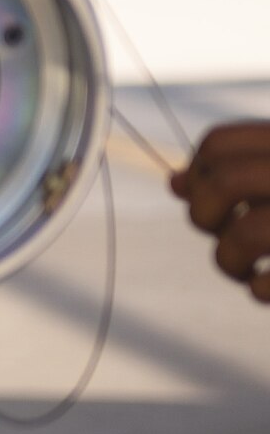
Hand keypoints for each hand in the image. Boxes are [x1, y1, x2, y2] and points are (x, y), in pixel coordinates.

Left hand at [171, 122, 269, 302]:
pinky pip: (268, 283)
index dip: (197, 172)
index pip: (218, 142)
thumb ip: (240, 174)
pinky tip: (268, 288)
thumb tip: (174, 183)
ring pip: (244, 234)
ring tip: (244, 271)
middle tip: (222, 234)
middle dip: (206, 216)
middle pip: (225, 182)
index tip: (209, 196)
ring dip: (229, 261)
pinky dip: (260, 291)